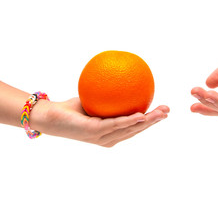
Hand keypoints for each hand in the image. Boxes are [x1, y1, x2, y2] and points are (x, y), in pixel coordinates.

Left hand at [31, 98, 168, 146]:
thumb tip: (122, 79)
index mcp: (111, 133)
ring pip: (129, 130)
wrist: (50, 116)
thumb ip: (109, 95)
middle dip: (153, 121)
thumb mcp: (95, 100)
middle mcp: (109, 138)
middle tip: (167, 111)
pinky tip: (141, 115)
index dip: (150, 120)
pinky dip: (129, 121)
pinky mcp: (93, 133)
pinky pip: (114, 125)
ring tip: (160, 114)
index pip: (134, 127)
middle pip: (136, 130)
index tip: (163, 111)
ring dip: (147, 122)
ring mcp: (102, 137)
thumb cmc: (72, 109)